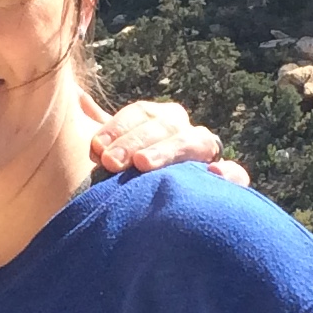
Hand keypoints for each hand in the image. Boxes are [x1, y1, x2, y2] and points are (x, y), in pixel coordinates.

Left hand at [86, 95, 248, 187]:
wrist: (157, 214)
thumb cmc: (130, 178)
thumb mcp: (114, 150)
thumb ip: (99, 127)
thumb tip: (76, 97)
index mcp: (159, 121)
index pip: (141, 113)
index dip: (118, 126)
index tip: (96, 147)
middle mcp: (184, 132)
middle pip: (165, 125)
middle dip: (135, 140)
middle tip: (110, 161)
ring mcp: (206, 156)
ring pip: (195, 141)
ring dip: (168, 150)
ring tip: (143, 165)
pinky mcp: (226, 182)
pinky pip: (236, 174)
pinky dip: (229, 173)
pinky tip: (213, 176)